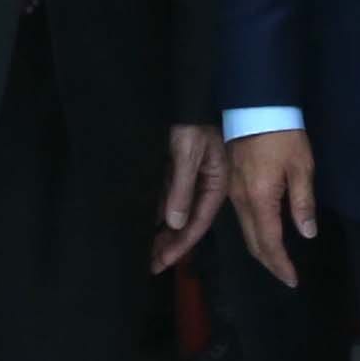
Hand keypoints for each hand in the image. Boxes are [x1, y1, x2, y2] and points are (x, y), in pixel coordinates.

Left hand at [154, 123, 226, 272]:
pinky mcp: (176, 171)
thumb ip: (182, 188)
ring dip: (161, 232)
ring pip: (175, 213)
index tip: (164, 261)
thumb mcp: (187, 154)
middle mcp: (204, 186)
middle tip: (150, 265)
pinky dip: (157, 213)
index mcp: (215, 183)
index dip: (181, 244)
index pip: (198, 222)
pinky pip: (166, 198)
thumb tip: (174, 223)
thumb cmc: (192, 123)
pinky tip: (144, 225)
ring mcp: (190, 179)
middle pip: (186, 222)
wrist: (188, 95)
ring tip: (144, 251)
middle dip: (169, 244)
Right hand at [231, 128, 316, 289]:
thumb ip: (303, 202)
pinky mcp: (230, 183)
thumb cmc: (282, 134)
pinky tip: (264, 233)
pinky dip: (253, 232)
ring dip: (260, 249)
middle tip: (285, 276)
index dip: (280, 264)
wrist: (255, 105)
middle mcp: (241, 199)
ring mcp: (232, 191)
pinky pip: (241, 217)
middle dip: (269, 262)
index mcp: (260, 197)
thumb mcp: (301, 167)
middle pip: (252, 241)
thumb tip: (306, 233)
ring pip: (244, 230)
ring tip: (276, 260)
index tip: (292, 280)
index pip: (268, 241)